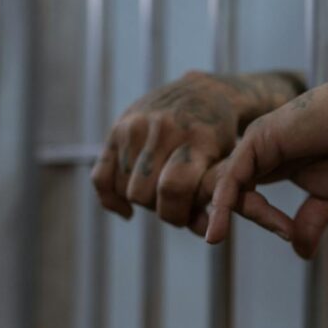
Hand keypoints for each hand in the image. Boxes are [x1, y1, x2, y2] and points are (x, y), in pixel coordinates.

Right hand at [91, 71, 285, 227]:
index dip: (178, 213)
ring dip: (141, 202)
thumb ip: (215, 197)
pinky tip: (128, 209)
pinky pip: (100, 177)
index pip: (173, 188)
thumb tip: (205, 234)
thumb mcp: (227, 162)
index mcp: (197, 137)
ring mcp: (136, 126)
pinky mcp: (117, 128)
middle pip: (144, 193)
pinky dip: (111, 199)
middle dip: (160, 209)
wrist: (205, 93)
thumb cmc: (221, 138)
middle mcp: (163, 128)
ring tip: (161, 197)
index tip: (188, 217)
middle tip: (175, 206)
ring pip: (124, 188)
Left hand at [203, 76, 327, 256]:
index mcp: (271, 163)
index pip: (242, 196)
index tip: (290, 235)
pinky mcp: (259, 138)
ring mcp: (256, 143)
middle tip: (258, 234)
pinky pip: (230, 178)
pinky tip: (217, 230)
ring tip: (253, 230)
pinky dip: (222, 205)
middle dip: (228, 216)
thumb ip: (309, 222)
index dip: (260, 219)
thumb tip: (302, 254)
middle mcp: (257, 152)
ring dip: (232, 213)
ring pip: (224, 187)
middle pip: (224, 191)